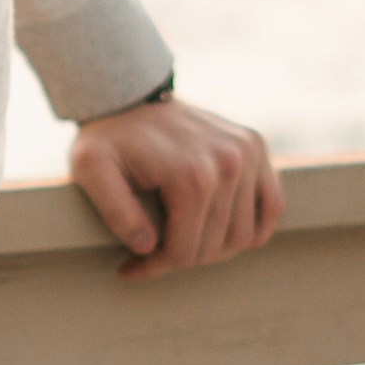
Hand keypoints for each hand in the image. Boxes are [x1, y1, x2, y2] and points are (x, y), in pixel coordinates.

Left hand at [70, 97, 284, 280]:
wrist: (130, 97)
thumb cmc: (108, 138)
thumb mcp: (91, 169)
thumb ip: (113, 209)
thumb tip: (145, 246)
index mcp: (192, 173)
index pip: (185, 250)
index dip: (156, 267)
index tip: (130, 268)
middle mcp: (229, 162)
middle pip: (216, 246)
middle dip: (181, 258)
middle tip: (151, 256)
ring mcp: (248, 152)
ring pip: (244, 235)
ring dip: (214, 247)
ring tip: (181, 241)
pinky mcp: (257, 146)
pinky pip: (273, 205)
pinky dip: (255, 228)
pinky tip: (225, 234)